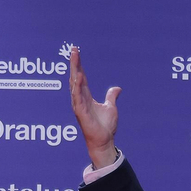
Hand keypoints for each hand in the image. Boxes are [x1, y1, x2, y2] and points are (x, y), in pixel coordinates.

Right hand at [68, 46, 120, 170]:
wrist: (104, 141)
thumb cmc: (105, 126)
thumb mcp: (111, 107)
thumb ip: (111, 97)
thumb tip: (117, 88)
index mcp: (86, 96)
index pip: (81, 77)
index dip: (79, 64)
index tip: (76, 52)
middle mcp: (80, 98)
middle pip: (76, 77)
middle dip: (74, 63)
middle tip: (73, 49)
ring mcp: (79, 104)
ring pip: (75, 84)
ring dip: (74, 70)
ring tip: (74, 57)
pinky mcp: (80, 112)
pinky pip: (78, 97)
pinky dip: (78, 87)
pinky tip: (79, 76)